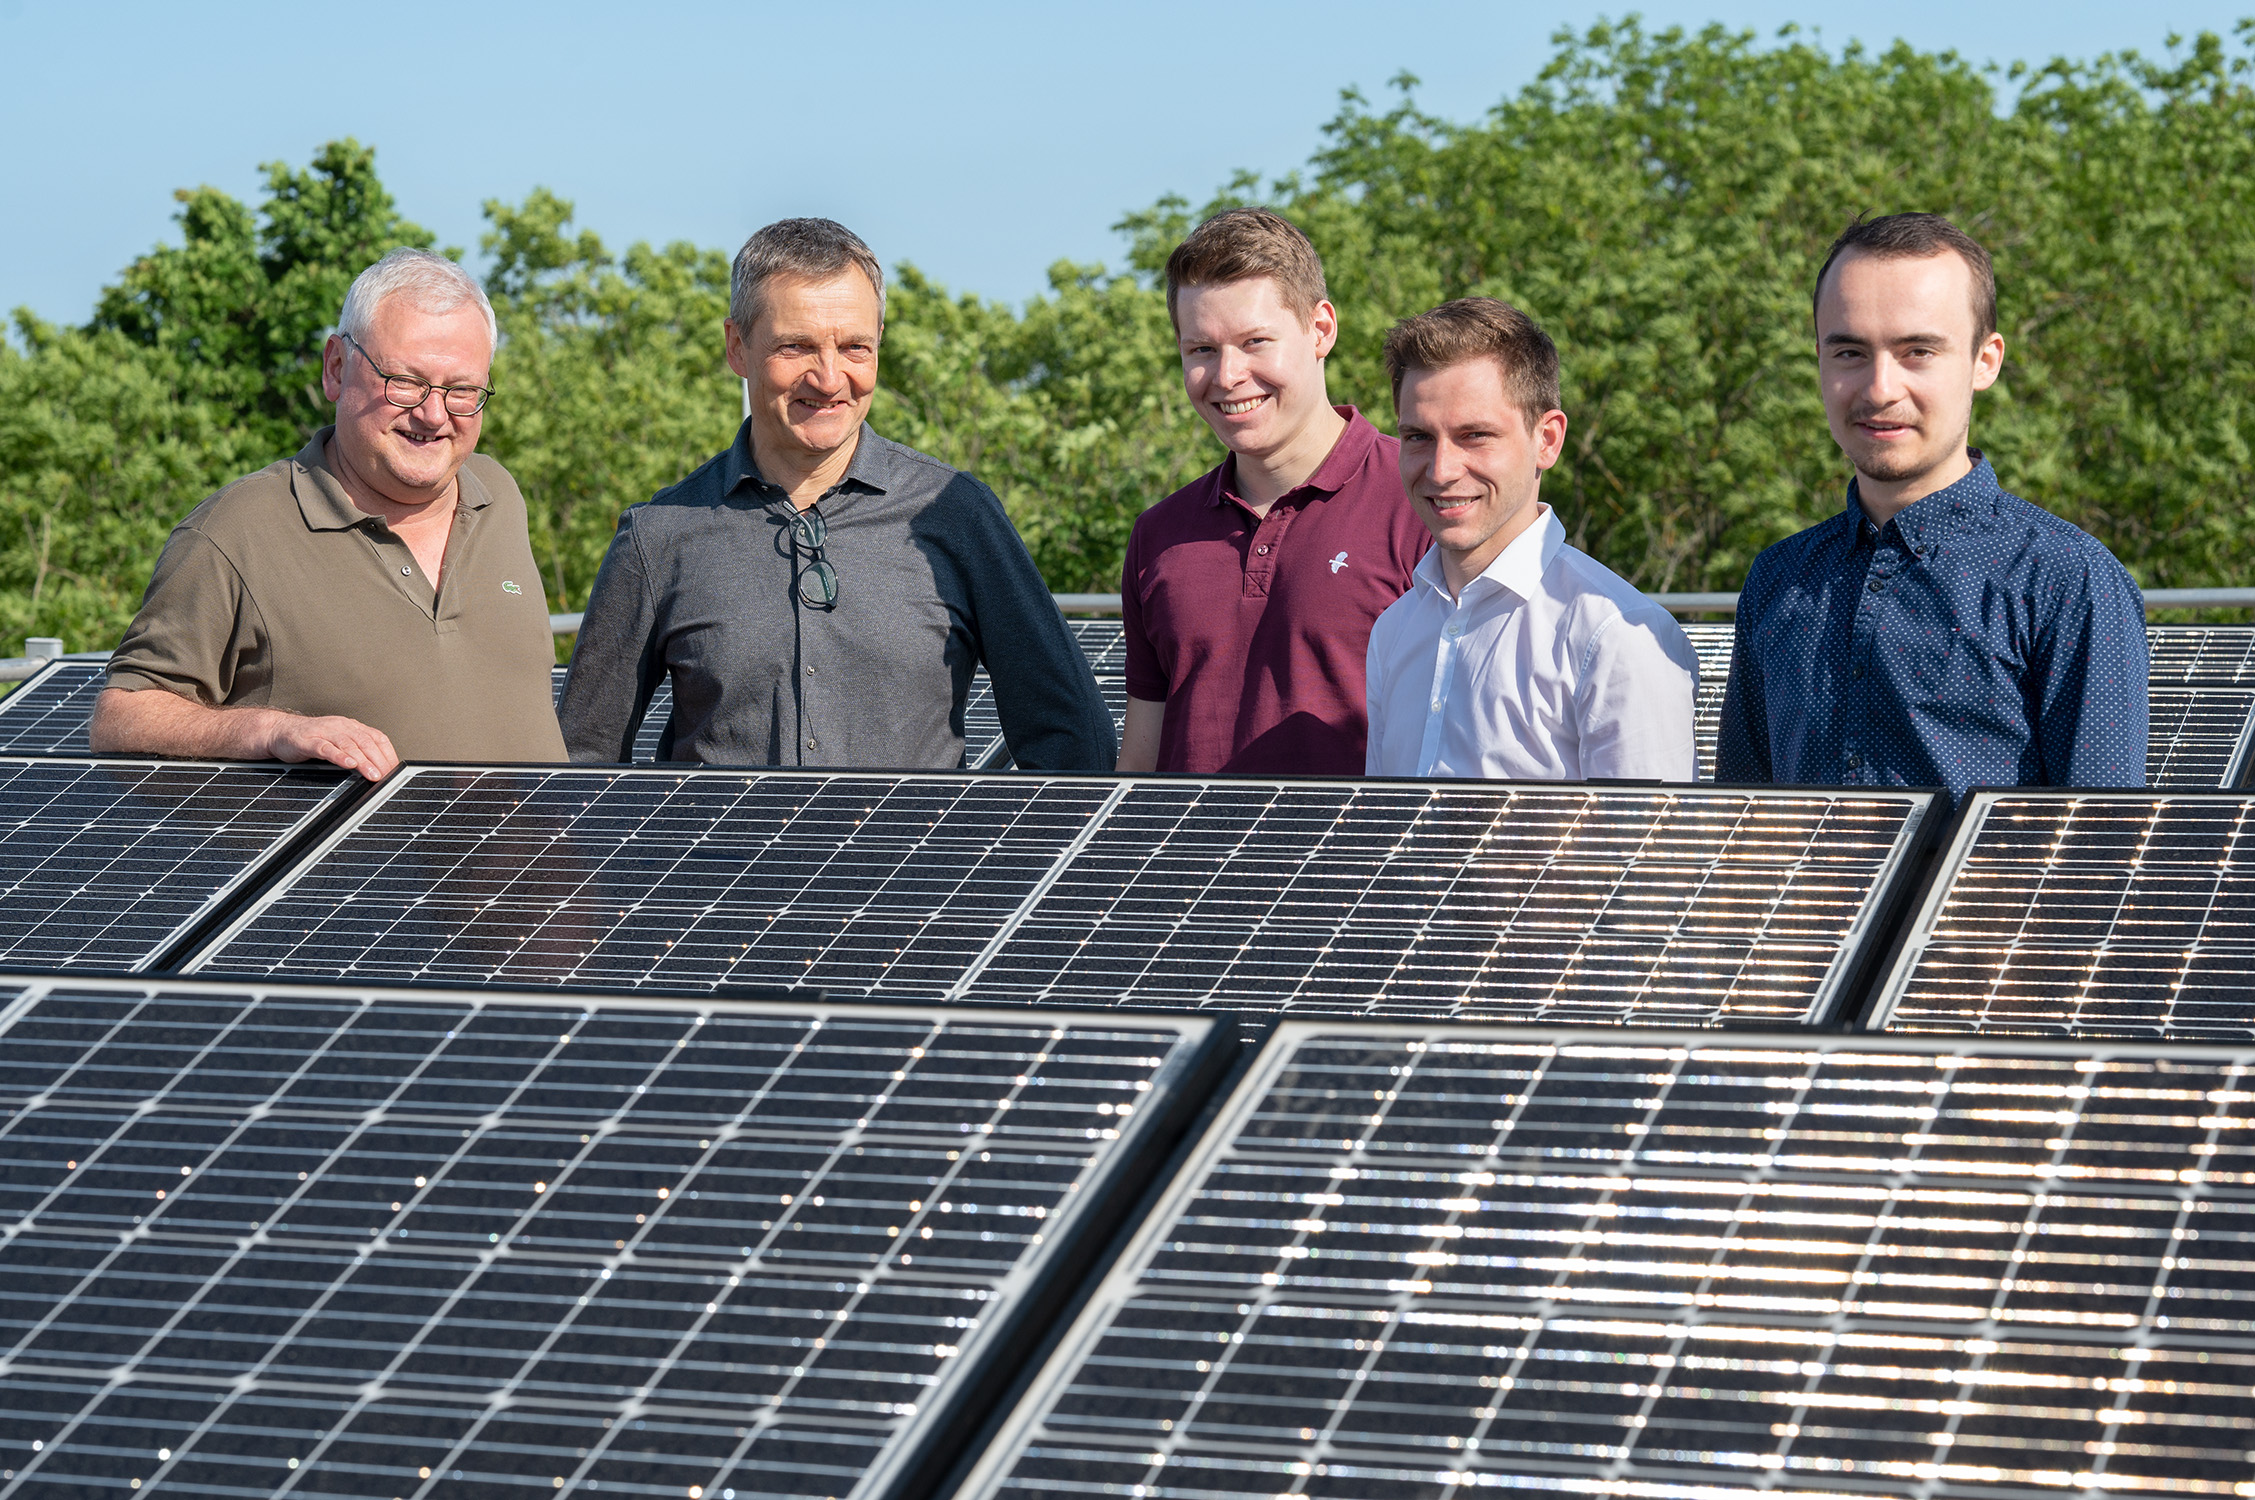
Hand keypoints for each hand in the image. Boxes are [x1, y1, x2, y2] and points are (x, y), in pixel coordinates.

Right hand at [259, 713, 400, 781]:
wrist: (280, 731)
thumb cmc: (312, 738)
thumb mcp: (339, 742)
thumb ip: (358, 752)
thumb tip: (379, 770)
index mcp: (352, 727)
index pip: (377, 738)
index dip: (388, 754)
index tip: (395, 771)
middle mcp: (341, 727)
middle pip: (366, 742)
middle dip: (379, 761)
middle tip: (386, 776)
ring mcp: (324, 733)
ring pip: (349, 745)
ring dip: (363, 761)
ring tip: (372, 774)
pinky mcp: (308, 741)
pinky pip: (326, 748)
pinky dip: (339, 756)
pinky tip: (348, 764)